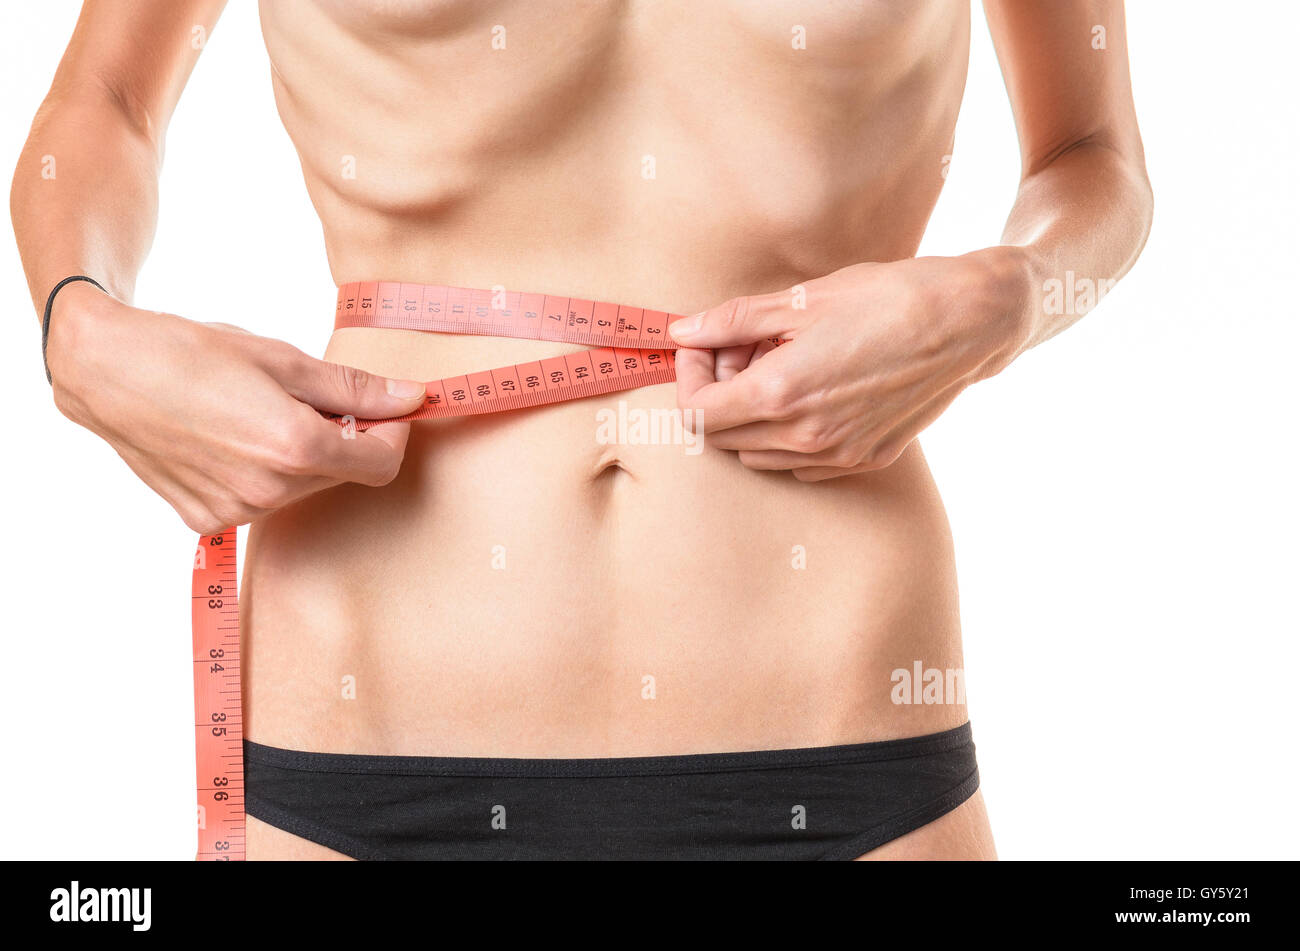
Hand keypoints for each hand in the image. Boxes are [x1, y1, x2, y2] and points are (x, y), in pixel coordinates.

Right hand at [46, 283, 428, 532]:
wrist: (104, 370)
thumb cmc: (193, 351)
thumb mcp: (283, 359)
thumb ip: (354, 388)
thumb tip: (412, 398)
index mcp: (294, 449)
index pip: (382, 464)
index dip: (392, 433)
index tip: (383, 407)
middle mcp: (267, 493)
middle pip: (343, 475)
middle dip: (345, 439)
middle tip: (308, 399)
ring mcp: (234, 512)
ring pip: (304, 490)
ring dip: (303, 455)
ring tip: (260, 413)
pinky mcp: (206, 520)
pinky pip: (262, 500)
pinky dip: (264, 472)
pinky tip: (231, 437)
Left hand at [669, 249, 1034, 479]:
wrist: (968, 322)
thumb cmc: (886, 299)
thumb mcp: (800, 300)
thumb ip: (733, 321)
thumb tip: (682, 330)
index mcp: (781, 394)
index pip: (697, 413)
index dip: (688, 378)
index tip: (701, 347)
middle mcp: (805, 436)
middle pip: (723, 437)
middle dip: (717, 393)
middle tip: (741, 349)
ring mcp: (838, 455)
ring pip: (759, 455)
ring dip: (751, 417)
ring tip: (777, 365)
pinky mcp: (865, 459)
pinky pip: (801, 463)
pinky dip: (787, 435)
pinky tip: (810, 390)